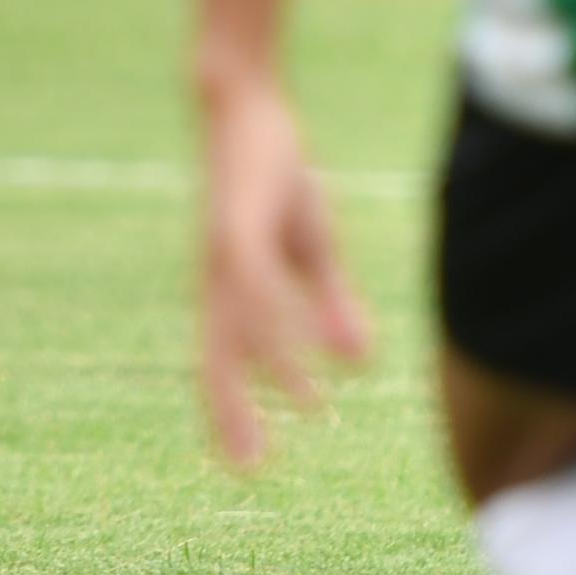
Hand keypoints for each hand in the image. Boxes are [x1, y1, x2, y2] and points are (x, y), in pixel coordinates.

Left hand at [194, 74, 374, 469]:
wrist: (245, 104)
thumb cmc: (272, 174)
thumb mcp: (308, 246)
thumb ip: (327, 303)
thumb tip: (359, 361)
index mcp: (227, 289)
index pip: (222, 361)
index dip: (229, 411)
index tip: (244, 465)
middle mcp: (217, 281)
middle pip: (216, 359)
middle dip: (231, 414)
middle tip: (251, 470)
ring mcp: (224, 256)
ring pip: (240, 330)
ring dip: (269, 374)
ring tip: (311, 411)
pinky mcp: (240, 227)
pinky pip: (259, 287)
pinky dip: (283, 322)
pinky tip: (308, 347)